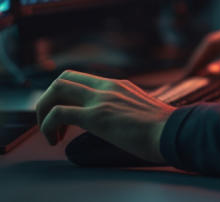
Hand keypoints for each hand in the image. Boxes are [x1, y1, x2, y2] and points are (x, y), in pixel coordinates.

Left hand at [35, 70, 174, 163]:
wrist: (175, 132)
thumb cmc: (164, 129)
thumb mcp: (142, 110)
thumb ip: (127, 109)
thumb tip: (121, 122)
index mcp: (118, 85)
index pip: (79, 78)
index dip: (63, 95)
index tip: (64, 118)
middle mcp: (107, 87)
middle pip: (63, 79)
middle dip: (47, 100)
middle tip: (51, 125)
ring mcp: (101, 100)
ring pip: (56, 90)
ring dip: (44, 112)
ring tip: (51, 134)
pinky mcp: (97, 116)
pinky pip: (59, 113)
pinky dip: (48, 126)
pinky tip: (55, 140)